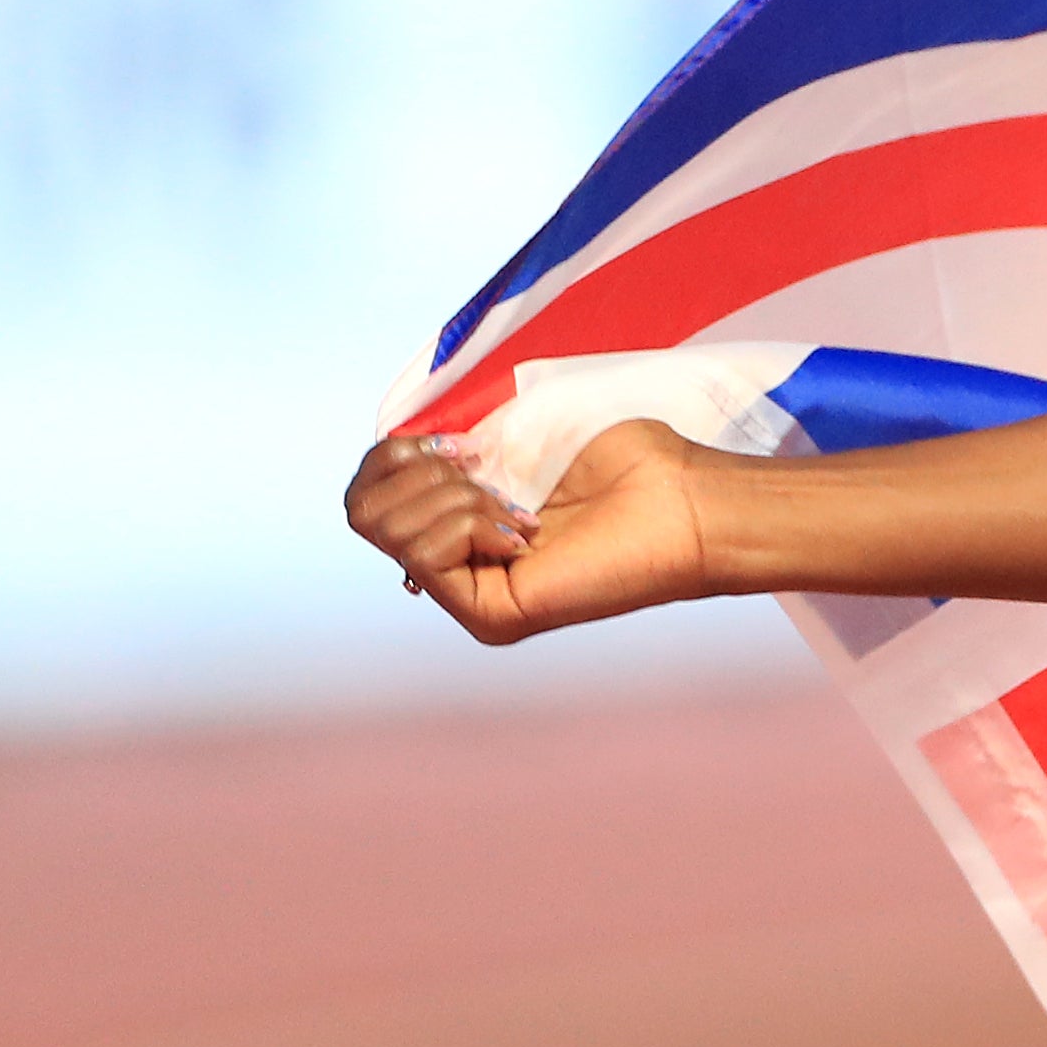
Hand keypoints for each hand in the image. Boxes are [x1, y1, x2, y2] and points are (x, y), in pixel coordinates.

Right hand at [340, 419, 715, 645]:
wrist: (684, 499)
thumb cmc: (625, 461)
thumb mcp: (517, 429)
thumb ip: (453, 437)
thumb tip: (395, 437)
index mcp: (458, 521)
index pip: (369, 494)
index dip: (395, 454)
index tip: (459, 440)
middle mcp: (456, 563)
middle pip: (362, 513)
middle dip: (417, 474)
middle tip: (485, 472)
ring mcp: (469, 595)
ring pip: (388, 532)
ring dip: (452, 497)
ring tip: (517, 507)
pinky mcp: (489, 617)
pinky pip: (426, 556)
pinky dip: (470, 521)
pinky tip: (527, 530)